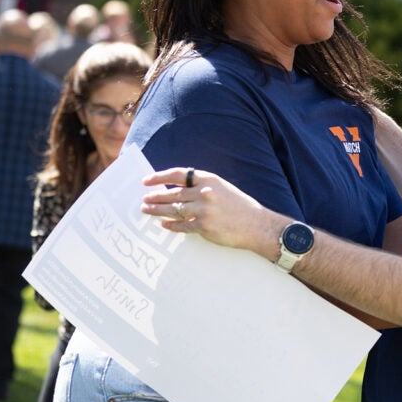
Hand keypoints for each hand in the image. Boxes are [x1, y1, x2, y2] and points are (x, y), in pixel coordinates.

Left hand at [141, 167, 269, 253]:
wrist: (257, 225)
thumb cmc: (240, 206)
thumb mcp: (222, 188)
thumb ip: (202, 187)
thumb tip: (178, 190)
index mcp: (209, 180)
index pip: (177, 175)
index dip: (159, 177)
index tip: (147, 181)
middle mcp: (205, 193)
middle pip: (172, 194)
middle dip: (155, 197)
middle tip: (145, 199)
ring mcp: (204, 210)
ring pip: (173, 210)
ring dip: (157, 210)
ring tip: (147, 210)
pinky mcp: (204, 227)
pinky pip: (182, 226)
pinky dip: (171, 225)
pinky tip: (164, 225)